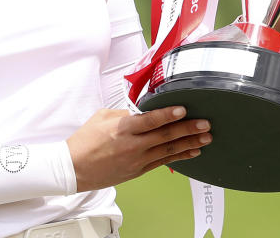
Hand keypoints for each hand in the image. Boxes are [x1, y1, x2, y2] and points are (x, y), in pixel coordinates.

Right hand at [66, 106, 212, 191]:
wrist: (74, 168)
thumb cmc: (85, 140)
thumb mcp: (102, 117)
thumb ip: (125, 113)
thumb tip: (143, 110)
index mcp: (122, 128)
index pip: (150, 120)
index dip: (168, 115)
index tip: (184, 109)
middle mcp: (132, 145)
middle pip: (165, 136)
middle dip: (188, 129)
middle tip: (205, 124)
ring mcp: (137, 160)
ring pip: (168, 150)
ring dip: (189, 144)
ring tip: (206, 138)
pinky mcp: (138, 171)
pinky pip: (163, 162)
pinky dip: (179, 157)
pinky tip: (192, 152)